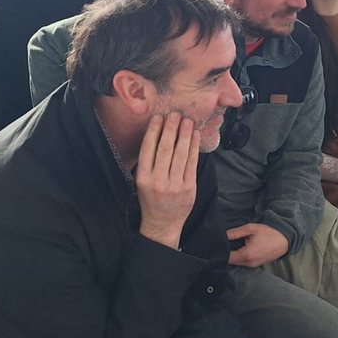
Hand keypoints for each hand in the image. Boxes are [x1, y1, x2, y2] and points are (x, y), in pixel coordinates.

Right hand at [136, 113, 199, 249]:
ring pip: (180, 154)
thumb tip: (157, 133)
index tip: (158, 117)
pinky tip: (195, 136)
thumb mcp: (142, 182)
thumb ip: (148, 162)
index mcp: (143, 178)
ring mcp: (174, 185)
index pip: (148, 149)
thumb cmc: (150, 199)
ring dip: (185, 135)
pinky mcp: (189, 188)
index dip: (154, 131)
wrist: (162, 224)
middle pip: (165, 149)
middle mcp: (158, 181)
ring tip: (187, 120)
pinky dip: (194, 147)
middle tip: (175, 114)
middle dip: (171, 129)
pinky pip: (192, 163)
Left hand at [226, 222, 288, 267]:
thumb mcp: (251, 228)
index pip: (227, 258)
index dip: (220, 252)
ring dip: (233, 256)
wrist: (285, 239)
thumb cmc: (269, 233)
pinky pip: (243, 263)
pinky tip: (239, 249)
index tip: (217, 245)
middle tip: (222, 244)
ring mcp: (253, 265)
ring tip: (231, 245)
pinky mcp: (256, 265)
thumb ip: (235, 232)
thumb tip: (222, 235)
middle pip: (231, 261)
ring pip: (237, 263)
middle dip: (226, 254)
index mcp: (247, 254)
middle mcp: (249, 263)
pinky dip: (239, 258)